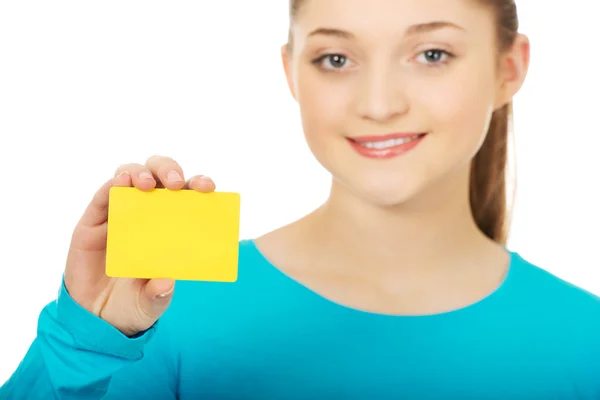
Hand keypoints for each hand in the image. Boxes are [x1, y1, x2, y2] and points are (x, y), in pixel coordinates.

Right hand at [64, 155, 215, 336]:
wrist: (96, 317)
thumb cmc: (133, 303)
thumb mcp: (150, 303)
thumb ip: (158, 295)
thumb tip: (165, 282)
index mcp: (172, 226)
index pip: (189, 196)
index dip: (198, 185)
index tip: (208, 187)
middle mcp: (148, 213)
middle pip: (160, 176)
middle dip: (169, 170)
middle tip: (176, 184)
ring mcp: (121, 213)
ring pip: (131, 175)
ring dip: (141, 173)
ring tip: (147, 184)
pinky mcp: (94, 220)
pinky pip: (103, 195)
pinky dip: (113, 184)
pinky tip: (121, 183)